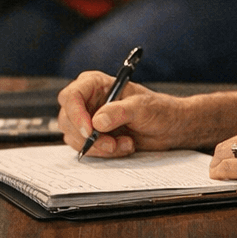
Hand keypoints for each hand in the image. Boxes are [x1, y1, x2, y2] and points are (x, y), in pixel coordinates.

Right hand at [55, 71, 206, 157]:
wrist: (169, 128)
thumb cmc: (158, 110)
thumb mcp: (142, 108)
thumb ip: (119, 112)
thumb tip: (97, 121)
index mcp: (95, 84)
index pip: (71, 96)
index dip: (76, 115)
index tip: (90, 131)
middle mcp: (87, 100)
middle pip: (67, 120)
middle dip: (88, 137)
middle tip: (111, 144)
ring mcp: (88, 119)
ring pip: (74, 138)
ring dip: (99, 147)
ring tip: (125, 143)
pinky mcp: (93, 137)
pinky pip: (85, 149)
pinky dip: (103, 153)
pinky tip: (124, 146)